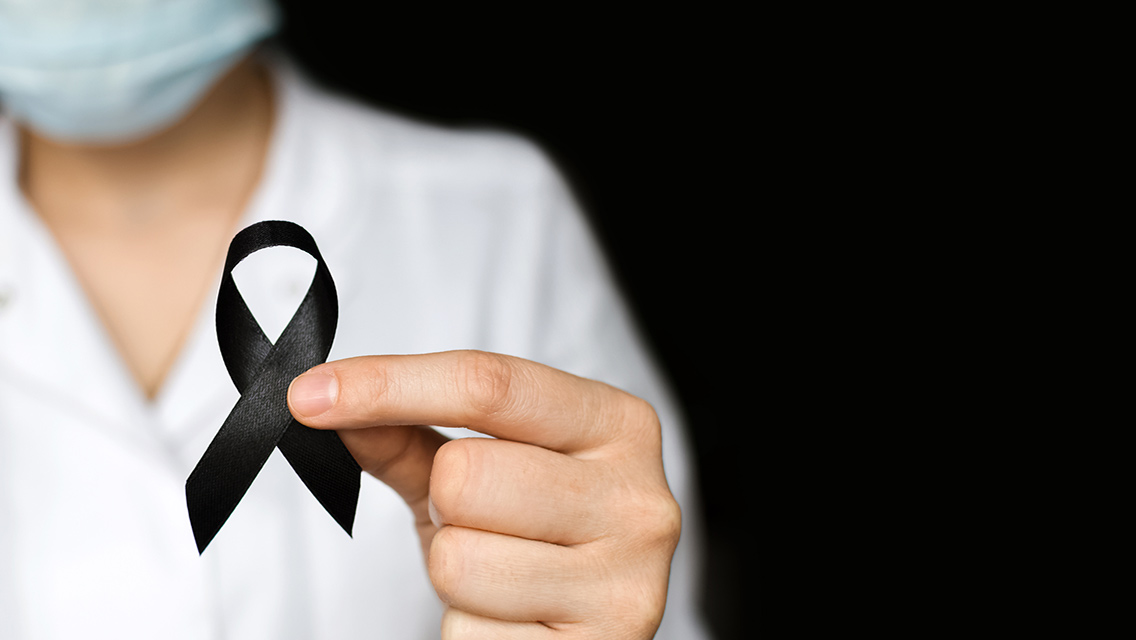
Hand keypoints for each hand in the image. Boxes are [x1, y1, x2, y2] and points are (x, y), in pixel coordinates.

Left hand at [287, 350, 681, 637]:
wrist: (582, 635)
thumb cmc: (530, 540)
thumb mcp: (476, 473)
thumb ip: (409, 432)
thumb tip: (328, 400)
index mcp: (618, 425)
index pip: (491, 384)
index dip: (390, 384)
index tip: (310, 394)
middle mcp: (640, 497)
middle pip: (466, 475)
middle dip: (443, 504)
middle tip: (477, 522)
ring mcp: (629, 581)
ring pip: (461, 559)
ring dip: (453, 574)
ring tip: (498, 577)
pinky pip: (475, 631)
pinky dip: (471, 628)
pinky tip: (511, 621)